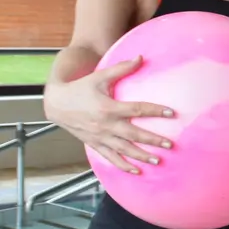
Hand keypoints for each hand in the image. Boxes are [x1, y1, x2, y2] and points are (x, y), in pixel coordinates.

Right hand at [43, 56, 173, 173]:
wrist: (56, 103)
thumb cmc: (80, 87)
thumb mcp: (100, 76)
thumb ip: (122, 68)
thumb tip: (141, 57)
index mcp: (109, 107)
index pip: (137, 109)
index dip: (155, 111)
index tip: (172, 113)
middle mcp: (105, 125)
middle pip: (133, 134)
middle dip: (153, 140)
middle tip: (170, 145)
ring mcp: (100, 137)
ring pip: (123, 149)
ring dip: (141, 156)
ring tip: (158, 160)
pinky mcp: (94, 144)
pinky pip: (110, 157)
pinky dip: (123, 165)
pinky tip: (137, 171)